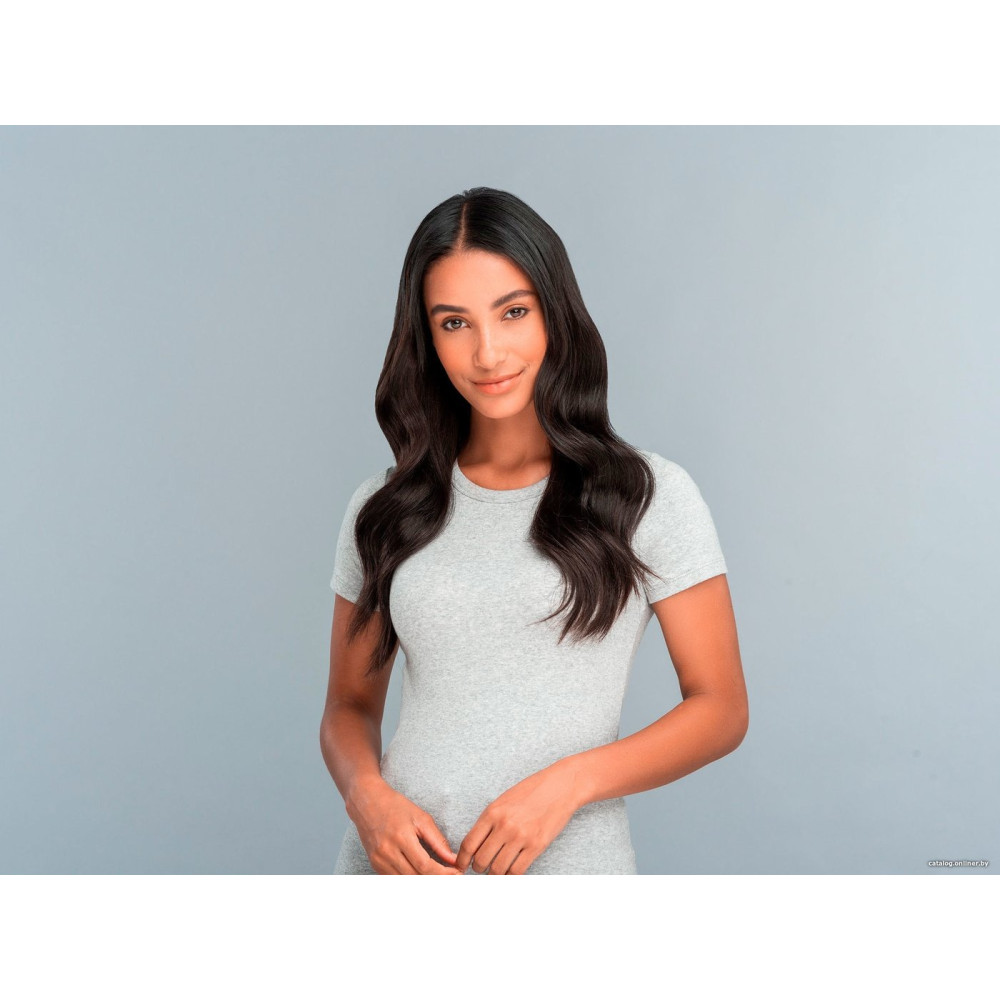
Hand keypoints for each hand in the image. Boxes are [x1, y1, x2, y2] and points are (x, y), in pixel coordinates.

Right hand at [350, 780, 461, 874]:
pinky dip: (410, 879)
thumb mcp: (420, 817)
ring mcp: (379, 860)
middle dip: (436, 880)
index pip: (425, 866)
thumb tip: (452, 859)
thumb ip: (437, 840)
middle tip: (452, 878)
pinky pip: (395, 879)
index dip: (444, 874)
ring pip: (405, 882)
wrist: (366, 801)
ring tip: (438, 876)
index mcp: (401, 837)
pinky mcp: (374, 864)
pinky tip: (421, 873)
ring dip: (423, 882)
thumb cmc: (395, 806)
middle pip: (416, 877)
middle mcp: (387, 852)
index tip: (457, 873)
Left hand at [455, 762, 582, 874]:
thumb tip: (475, 846)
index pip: (469, 843)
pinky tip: (510, 872)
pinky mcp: (537, 846)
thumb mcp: (504, 800)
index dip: (462, 859)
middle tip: (481, 869)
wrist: (560, 786)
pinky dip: (510, 876)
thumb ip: (489, 821)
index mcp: (493, 812)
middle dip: (478, 868)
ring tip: (495, 871)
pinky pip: (517, 871)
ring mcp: (521, 837)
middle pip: (481, 860)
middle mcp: (504, 825)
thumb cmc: (531, 791)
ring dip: (494, 875)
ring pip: (498, 869)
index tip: (461, 866)